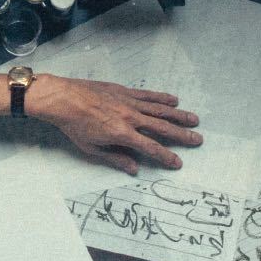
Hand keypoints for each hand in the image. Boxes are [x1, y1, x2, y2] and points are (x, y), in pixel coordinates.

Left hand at [29, 75, 201, 177]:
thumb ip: (115, 158)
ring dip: (178, 115)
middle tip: (197, 139)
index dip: (166, 156)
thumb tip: (134, 169)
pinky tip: (174, 100)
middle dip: (181, 135)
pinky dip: (162, 97)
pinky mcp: (124, 92)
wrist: (63, 98)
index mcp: (122, 134)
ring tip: (194, 119)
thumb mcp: (92, 149)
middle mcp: (129, 117)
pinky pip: (147, 95)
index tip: (178, 162)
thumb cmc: (74, 124)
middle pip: (162, 127)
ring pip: (159, 109)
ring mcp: (128, 102)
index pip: (150, 148)